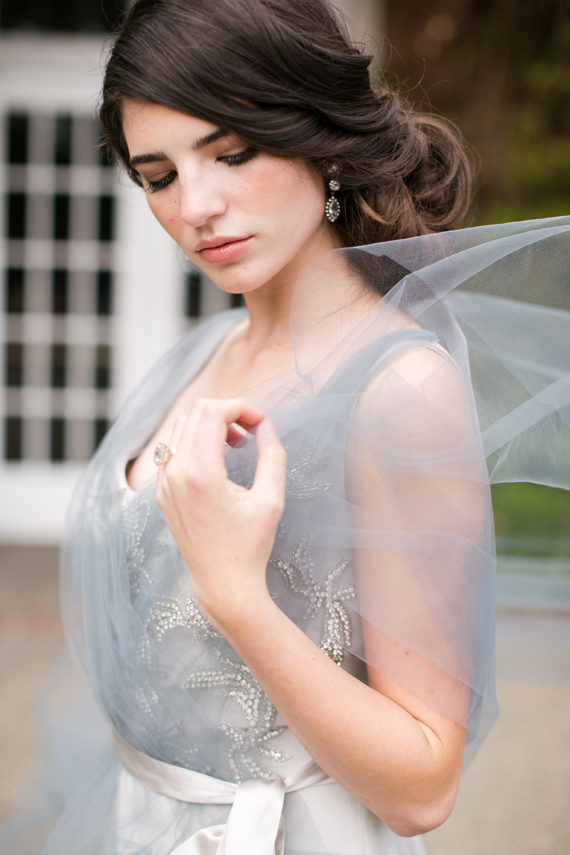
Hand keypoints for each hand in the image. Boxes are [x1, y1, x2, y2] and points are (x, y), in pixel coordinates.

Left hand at [155, 398, 286, 629]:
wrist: (223, 584)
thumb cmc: (250, 545)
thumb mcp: (271, 500)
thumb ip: (273, 456)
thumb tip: (268, 426)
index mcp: (201, 474)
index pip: (213, 413)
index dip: (242, 407)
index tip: (262, 423)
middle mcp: (176, 474)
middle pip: (196, 412)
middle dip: (227, 412)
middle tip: (252, 431)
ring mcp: (164, 484)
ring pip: (181, 428)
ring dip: (210, 425)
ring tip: (236, 444)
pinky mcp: (162, 493)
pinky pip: (172, 450)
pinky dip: (194, 442)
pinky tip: (217, 460)